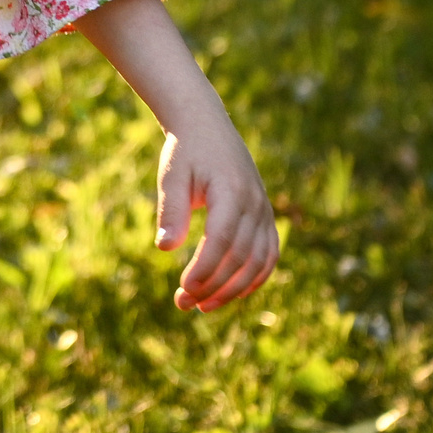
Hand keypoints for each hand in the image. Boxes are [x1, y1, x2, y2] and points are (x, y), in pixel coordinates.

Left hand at [154, 118, 279, 311]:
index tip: (184, 288)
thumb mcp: (172, 176)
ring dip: (233, 289)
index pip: (222, 240)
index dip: (205, 269)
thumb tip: (164, 247)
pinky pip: (268, 254)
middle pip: (241, 257)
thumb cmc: (184, 152)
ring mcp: (264, 210)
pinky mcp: (265, 216)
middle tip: (184, 303)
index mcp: (231, 190)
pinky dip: (254, 278)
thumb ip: (171, 210)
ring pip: (258, 261)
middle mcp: (254, 203)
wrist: (206, 126)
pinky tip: (231, 293)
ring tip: (202, 306)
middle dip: (214, 286)